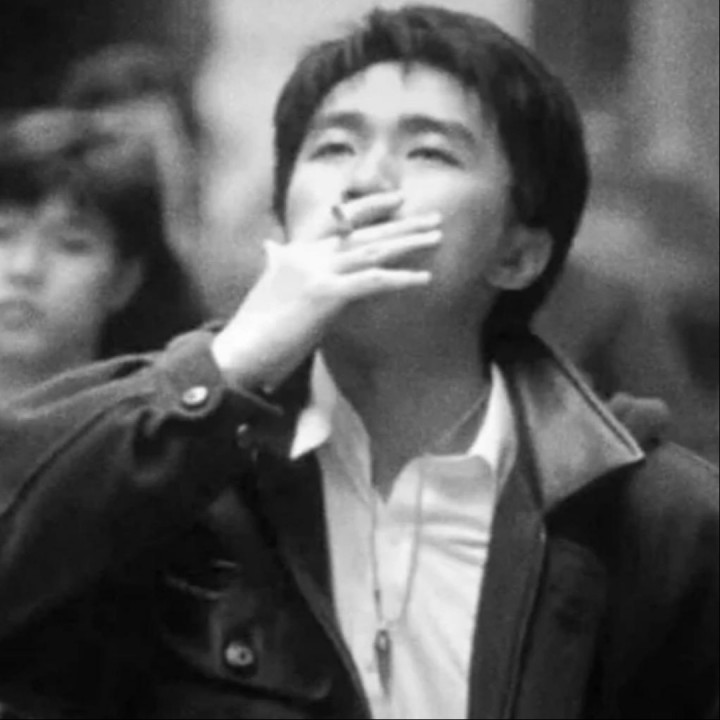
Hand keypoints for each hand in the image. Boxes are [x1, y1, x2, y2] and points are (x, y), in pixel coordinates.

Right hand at [212, 192, 441, 391]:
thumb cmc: (255, 327)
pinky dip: (400, 278)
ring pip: (371, 250)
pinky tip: (424, 277)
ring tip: (438, 237)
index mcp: (296, 251)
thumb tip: (269, 245)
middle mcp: (306, 254)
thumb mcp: (268, 286)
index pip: (338, 220)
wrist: (237, 352)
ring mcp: (315, 271)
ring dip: (408, 243)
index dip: (371, 207)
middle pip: (362, 232)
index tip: (399, 200)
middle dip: (401, 224)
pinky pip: (371, 281)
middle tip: (434, 217)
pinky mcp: (323, 294)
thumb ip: (275, 262)